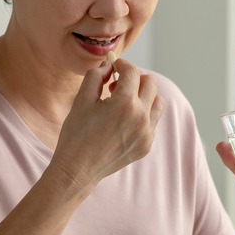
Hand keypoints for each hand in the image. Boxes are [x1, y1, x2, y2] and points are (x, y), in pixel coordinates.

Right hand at [50, 58, 165, 188]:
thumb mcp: (82, 100)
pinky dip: (143, 114)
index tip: (113, 65)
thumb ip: (96, 76)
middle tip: (116, 84)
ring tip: (123, 101)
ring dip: (143, 95)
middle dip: (134, 78)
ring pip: (158, 102)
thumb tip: (108, 66)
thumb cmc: (77, 133)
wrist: (78, 169)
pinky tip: (123, 120)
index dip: (121, 64)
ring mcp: (147, 133)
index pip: (132, 72)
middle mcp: (141, 117)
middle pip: (150, 83)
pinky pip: (153, 121)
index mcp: (124, 103)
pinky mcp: (147, 145)